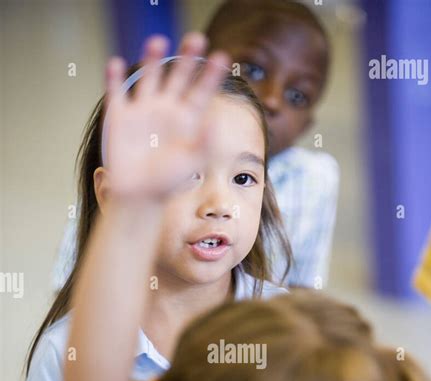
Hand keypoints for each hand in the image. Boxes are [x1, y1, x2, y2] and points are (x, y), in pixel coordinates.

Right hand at [104, 33, 228, 201]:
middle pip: (177, 76)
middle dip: (186, 58)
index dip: (211, 75)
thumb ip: (204, 143)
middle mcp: (166, 109)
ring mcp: (142, 110)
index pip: (201, 92)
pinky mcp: (120, 117)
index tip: (222, 57)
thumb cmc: (167, 182)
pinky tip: (115, 63)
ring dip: (152, 59)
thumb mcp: (191, 163)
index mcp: (186, 120)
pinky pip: (116, 92)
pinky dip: (114, 77)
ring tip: (158, 41)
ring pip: (148, 77)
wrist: (138, 196)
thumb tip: (217, 122)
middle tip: (197, 38)